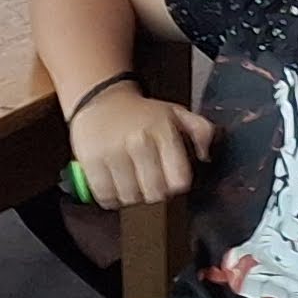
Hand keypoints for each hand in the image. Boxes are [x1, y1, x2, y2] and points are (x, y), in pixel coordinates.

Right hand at [67, 86, 215, 207]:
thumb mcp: (177, 113)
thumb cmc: (142, 113)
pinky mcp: (90, 162)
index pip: (179, 180)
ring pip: (131, 198)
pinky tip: (115, 183)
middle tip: (149, 179)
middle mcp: (138, 141)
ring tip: (131, 179)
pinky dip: (111, 197)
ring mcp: (112, 152)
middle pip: (155, 193)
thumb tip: (206, 156)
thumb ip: (202, 131)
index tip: (170, 178)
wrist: (101, 99)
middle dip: (155, 192)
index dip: (177, 184)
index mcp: (163, 131)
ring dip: (133, 195)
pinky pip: (106, 197)